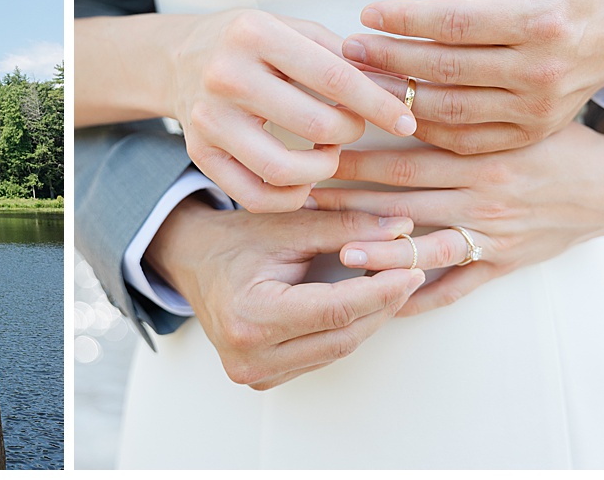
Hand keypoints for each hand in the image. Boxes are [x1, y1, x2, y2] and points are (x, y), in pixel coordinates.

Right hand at [145, 194, 423, 388]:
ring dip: (367, 319)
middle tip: (408, 273)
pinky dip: (343, 331)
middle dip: (382, 305)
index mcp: (250, 316)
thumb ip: (343, 226)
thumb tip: (401, 228)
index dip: (380, 290)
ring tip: (388, 285)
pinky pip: (320, 357)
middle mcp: (249, 354)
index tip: (411, 270)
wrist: (192, 261)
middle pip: (341, 335)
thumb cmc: (233, 240)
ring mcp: (254, 373)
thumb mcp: (285, 225)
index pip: (335, 309)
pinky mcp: (262, 379)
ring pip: (336, 350)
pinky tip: (358, 306)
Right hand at [170, 10, 417, 211]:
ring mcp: (208, 118)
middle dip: (350, 134)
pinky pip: (255, 195)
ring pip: (284, 169)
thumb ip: (340, 56)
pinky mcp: (198, 152)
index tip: (406, 120)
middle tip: (352, 128)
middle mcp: (226, 75)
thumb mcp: (291, 29)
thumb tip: (396, 86)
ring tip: (326, 153)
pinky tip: (302, 178)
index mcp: (255, 34)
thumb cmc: (249, 43)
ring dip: (322, 170)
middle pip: (316, 126)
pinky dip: (290, 196)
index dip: (377, 103)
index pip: (333, 76)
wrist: (178, 57)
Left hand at [307, 121, 603, 314]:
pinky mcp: (501, 264)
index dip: (356, 156)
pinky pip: (456, 287)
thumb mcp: (507, 116)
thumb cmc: (549, 141)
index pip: (403, 155)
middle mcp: (479, 196)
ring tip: (338, 251)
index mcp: (476, 155)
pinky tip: (384, 303)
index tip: (316, 153)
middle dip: (348, 198)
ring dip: (379, 250)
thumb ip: (455, 108)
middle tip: (301, 198)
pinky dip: (421, 297)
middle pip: (402, 198)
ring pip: (424, 247)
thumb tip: (394, 82)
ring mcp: (489, 235)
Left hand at [343, 0, 603, 153]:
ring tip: (359, 80)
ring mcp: (535, 109)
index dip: (407, 18)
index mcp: (542, 21)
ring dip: (398, 98)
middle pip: (447, 68)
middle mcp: (540, 70)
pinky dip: (424, 128)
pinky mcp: (528, 134)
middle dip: (390, 59)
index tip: (368, 12)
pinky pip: (466, 139)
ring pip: (451, 110)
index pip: (457, 22)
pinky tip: (392, 110)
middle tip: (349, 49)